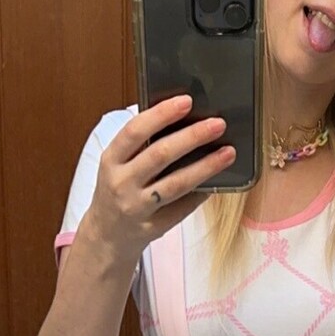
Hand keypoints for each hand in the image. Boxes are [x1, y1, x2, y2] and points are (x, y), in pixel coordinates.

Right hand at [86, 95, 236, 251]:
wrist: (107, 234)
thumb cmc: (118, 189)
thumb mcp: (118, 164)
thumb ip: (141, 145)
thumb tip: (182, 119)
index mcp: (111, 159)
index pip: (135, 131)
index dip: (161, 114)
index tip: (186, 101)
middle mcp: (121, 182)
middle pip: (160, 155)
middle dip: (192, 137)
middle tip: (217, 124)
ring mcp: (137, 207)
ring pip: (177, 184)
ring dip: (206, 166)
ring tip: (228, 152)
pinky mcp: (153, 227)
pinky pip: (183, 208)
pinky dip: (202, 193)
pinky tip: (219, 181)